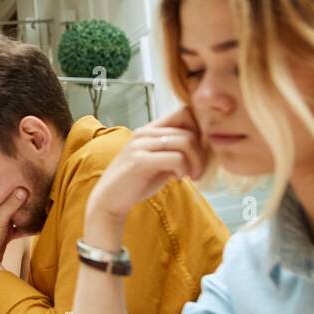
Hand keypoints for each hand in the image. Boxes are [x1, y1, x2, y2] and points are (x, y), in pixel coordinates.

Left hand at [0, 187, 27, 282]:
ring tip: (37, 208)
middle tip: (34, 194)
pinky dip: (26, 228)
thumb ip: (12, 204)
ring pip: (14, 217)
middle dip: (20, 201)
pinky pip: (18, 229)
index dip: (11, 189)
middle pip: (9, 205)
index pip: (1, 194)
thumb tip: (24, 189)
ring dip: (24, 215)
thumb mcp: (0, 217)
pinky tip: (36, 226)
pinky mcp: (5, 236)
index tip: (24, 183)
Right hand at [84, 106, 207, 250]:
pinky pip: (176, 158)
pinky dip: (183, 169)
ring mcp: (141, 145)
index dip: (198, 131)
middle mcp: (144, 132)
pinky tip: (177, 178)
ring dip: (196, 162)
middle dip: (202, 153)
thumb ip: (175, 151)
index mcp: (149, 129)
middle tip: (199, 171)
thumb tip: (205, 146)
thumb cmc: (136, 182)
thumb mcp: (159, 161)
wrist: (109, 200)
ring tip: (192, 176)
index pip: (185, 113)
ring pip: (186, 142)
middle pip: (190, 131)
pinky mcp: (140, 160)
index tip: (199, 152)